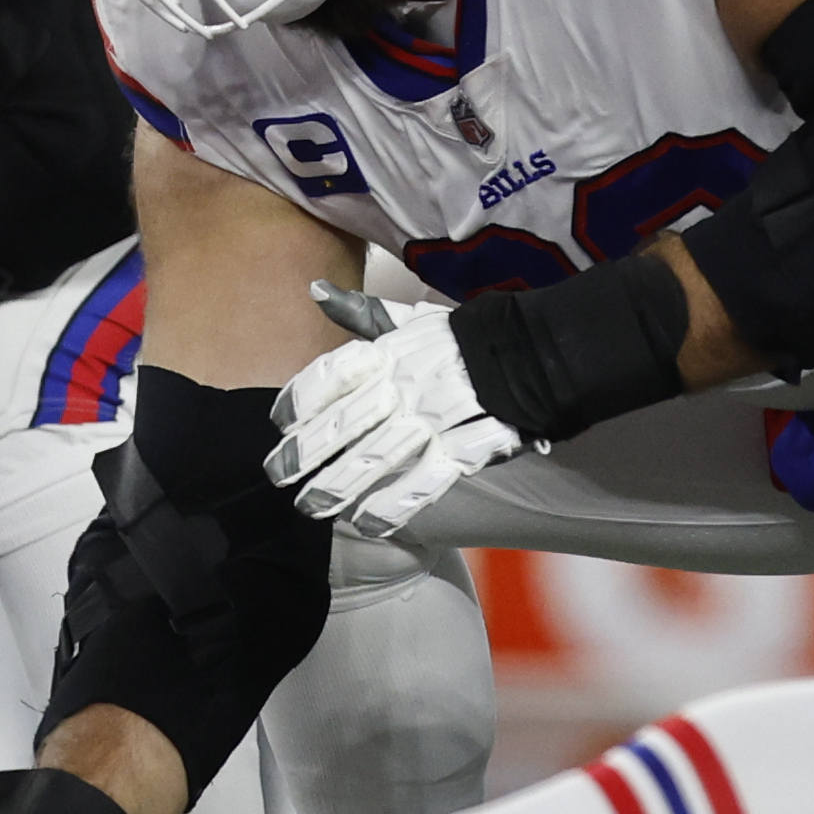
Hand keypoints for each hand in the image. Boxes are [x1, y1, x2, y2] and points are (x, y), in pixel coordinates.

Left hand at [265, 281, 523, 537]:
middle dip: (307, 453)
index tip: (280, 423)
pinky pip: (424, 480)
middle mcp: (409, 383)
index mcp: (393, 351)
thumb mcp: (413, 320)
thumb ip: (363, 314)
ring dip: (339, 485)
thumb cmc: (466, 340)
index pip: (334, 373)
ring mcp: (438, 417)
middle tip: (278, 476)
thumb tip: (316, 291)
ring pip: (378, 456)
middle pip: (347, 421)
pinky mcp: (467, 447)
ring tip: (310, 506)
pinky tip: (367, 522)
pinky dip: (394, 505)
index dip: (301, 400)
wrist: (535, 352)